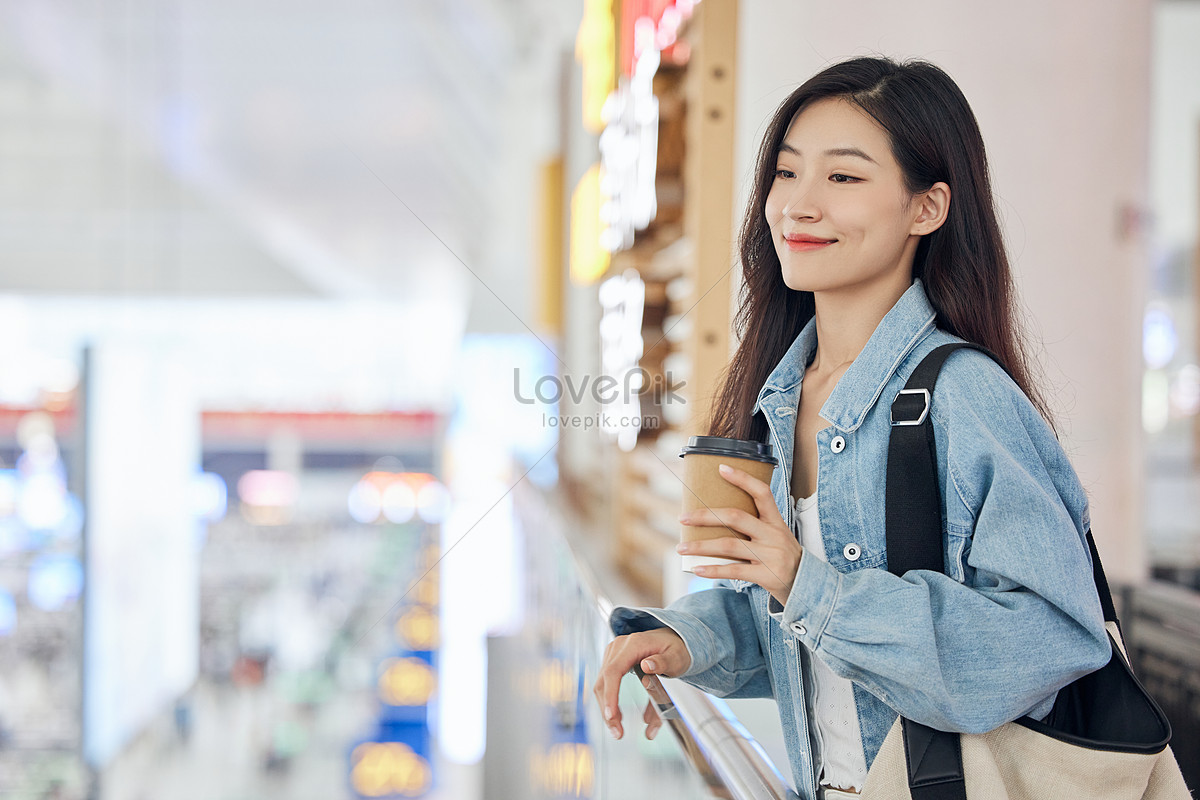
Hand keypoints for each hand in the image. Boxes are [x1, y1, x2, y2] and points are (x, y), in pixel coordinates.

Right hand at [592, 628, 690, 739]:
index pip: (614, 671)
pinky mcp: (613, 661)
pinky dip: (609, 701)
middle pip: (604, 680)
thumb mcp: (677, 657)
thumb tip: (646, 666)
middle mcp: (619, 647)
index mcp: (634, 644)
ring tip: (617, 729)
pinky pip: (606, 683)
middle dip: (607, 709)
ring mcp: (614, 653)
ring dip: (606, 708)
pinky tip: (616, 716)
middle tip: (617, 732)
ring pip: (602, 684)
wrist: (675, 640)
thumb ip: (663, 662)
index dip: (610, 695)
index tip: (611, 715)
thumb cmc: (677, 649)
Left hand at [676, 462, 801, 606]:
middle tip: (683, 517)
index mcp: (776, 521)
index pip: (762, 493)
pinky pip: (734, 571)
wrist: (808, 586)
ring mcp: (770, 555)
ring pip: (729, 545)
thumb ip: (754, 527)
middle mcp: (773, 535)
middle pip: (735, 517)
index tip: (721, 468)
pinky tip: (697, 568)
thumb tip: (715, 520)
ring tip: (682, 548)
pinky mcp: (766, 575)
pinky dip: (713, 570)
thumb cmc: (784, 557)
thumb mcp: (776, 536)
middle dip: (706, 516)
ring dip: (701, 546)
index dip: (742, 479)